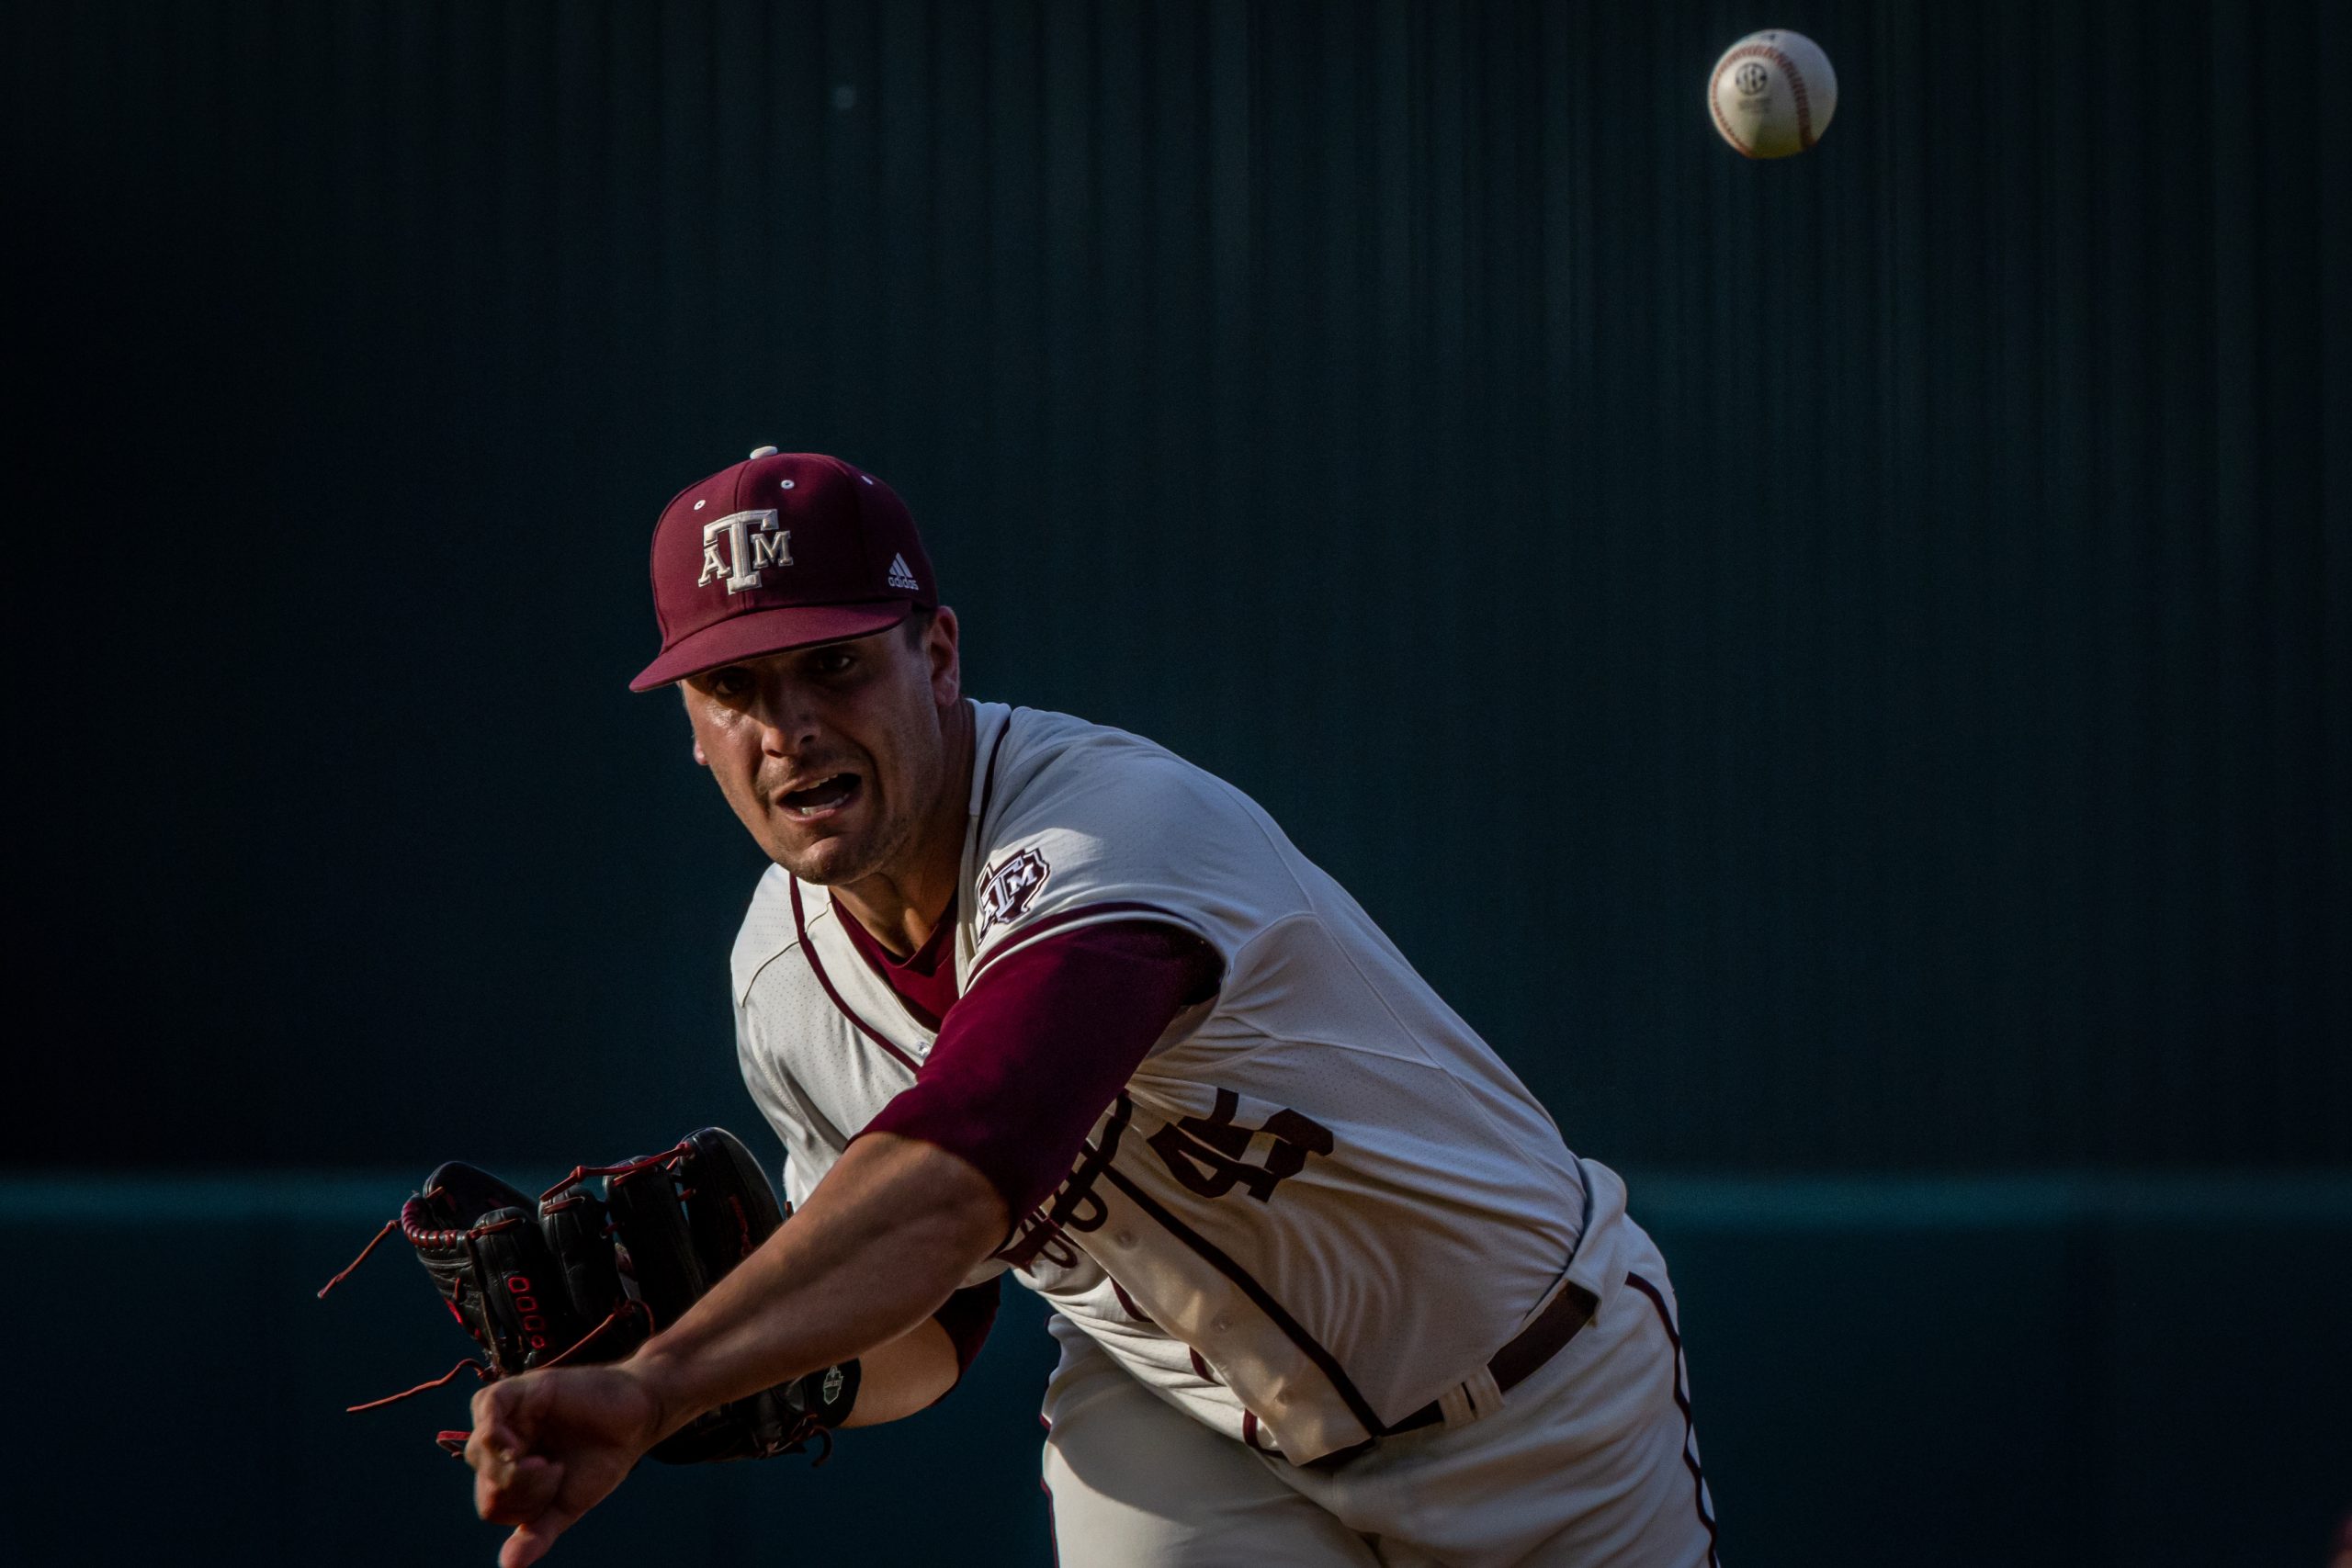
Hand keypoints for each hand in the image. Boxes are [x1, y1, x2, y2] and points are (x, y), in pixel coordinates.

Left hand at [465, 1364, 665, 1567]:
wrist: (639, 1417)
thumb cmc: (604, 1457)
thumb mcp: (566, 1503)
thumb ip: (536, 1532)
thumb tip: (510, 1567)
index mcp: (513, 1468)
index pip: (490, 1500)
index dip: (520, 1507)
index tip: (557, 1485)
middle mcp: (507, 1439)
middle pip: (484, 1477)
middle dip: (519, 1489)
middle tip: (556, 1472)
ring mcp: (511, 1413)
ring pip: (480, 1449)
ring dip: (513, 1470)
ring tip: (548, 1462)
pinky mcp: (521, 1388)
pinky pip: (487, 1407)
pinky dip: (494, 1433)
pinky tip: (517, 1447)